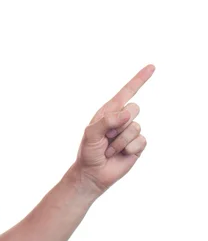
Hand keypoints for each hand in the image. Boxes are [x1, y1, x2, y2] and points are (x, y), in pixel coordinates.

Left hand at [73, 64, 153, 195]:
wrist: (93, 174)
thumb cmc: (88, 152)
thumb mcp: (91, 133)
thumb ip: (107, 120)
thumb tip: (127, 113)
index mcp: (109, 112)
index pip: (126, 92)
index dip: (139, 79)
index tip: (151, 67)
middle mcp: (121, 119)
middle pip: (134, 108)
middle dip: (119, 124)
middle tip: (107, 138)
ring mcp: (130, 132)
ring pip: (135, 127)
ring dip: (119, 141)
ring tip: (109, 149)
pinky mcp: (137, 145)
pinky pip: (141, 141)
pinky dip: (128, 149)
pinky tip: (120, 154)